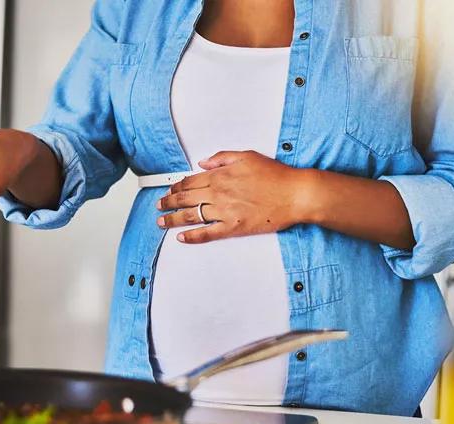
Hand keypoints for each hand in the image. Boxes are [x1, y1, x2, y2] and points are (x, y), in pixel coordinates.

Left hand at [156, 150, 310, 243]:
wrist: (294, 194)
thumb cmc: (276, 176)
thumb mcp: (247, 156)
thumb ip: (222, 158)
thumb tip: (204, 162)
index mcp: (220, 176)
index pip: (189, 181)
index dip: (176, 187)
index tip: (169, 190)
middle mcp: (218, 194)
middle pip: (185, 198)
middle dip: (168, 202)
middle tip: (159, 205)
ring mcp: (224, 212)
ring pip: (190, 216)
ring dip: (172, 219)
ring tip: (161, 221)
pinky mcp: (233, 228)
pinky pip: (207, 234)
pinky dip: (192, 236)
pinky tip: (181, 237)